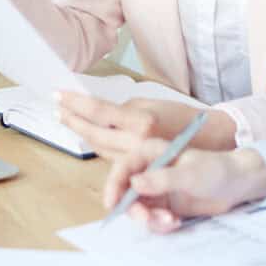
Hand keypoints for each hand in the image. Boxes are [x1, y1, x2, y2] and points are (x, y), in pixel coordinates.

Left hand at [56, 92, 236, 159]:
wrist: (208, 142)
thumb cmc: (183, 117)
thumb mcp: (153, 103)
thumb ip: (125, 109)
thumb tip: (101, 113)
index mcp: (140, 123)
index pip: (98, 112)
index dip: (75, 104)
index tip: (59, 95)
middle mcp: (135, 144)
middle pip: (93, 133)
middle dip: (72, 120)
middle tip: (58, 108)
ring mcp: (135, 160)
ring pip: (99, 147)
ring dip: (81, 132)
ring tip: (67, 118)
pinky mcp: (137, 169)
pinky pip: (110, 156)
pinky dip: (97, 144)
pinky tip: (88, 134)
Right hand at [104, 142, 265, 231]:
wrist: (237, 184)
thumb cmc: (216, 170)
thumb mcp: (190, 175)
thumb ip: (162, 179)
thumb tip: (134, 183)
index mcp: (151, 152)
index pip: (123, 167)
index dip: (113, 185)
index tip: (112, 204)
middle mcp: (149, 170)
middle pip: (126, 192)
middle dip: (134, 209)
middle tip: (148, 219)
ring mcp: (156, 189)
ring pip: (138, 209)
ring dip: (150, 219)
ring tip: (171, 221)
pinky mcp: (164, 205)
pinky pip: (152, 218)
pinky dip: (160, 224)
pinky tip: (176, 222)